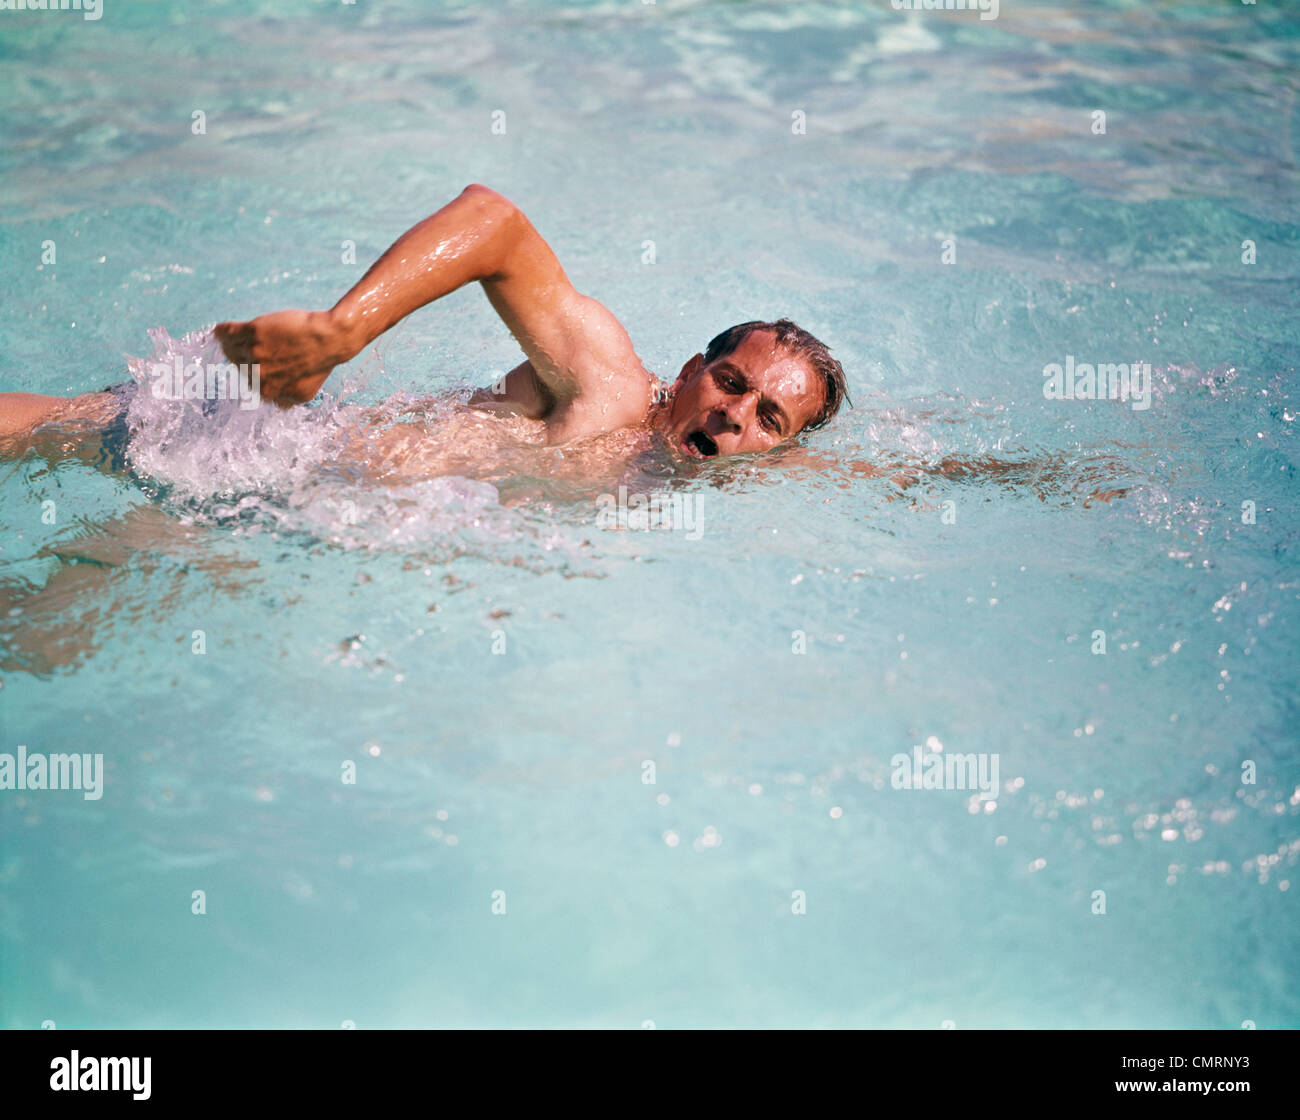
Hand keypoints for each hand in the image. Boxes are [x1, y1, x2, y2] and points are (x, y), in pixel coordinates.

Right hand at [214, 309, 354, 405]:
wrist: (331, 338)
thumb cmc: (320, 362)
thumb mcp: (305, 392)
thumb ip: (285, 400)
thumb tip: (277, 406)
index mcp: (267, 391)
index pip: (245, 381)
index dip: (251, 370)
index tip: (256, 362)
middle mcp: (257, 374)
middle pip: (236, 363)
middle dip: (242, 355)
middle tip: (255, 346)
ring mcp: (254, 352)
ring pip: (230, 347)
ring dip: (232, 342)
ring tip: (242, 336)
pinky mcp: (254, 331)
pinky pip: (227, 332)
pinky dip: (223, 331)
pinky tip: (223, 330)